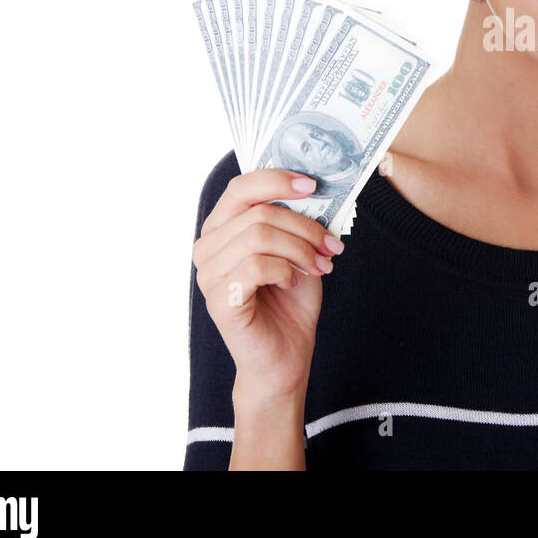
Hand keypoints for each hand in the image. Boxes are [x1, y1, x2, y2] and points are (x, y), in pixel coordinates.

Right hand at [193, 168, 342, 402]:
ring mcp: (208, 275)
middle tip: (330, 245)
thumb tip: (313, 190)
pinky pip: (256, 266)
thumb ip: (295, 221)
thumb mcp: (297, 251)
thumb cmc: (289, 302)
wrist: (286, 357)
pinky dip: (285, 270)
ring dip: (300, 248)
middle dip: (304, 226)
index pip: (241, 187)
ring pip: (259, 236)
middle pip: (258, 212)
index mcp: (222, 229)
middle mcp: (207, 248)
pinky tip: (294, 282)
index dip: (277, 180)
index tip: (313, 185)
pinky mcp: (219, 300)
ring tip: (320, 266)